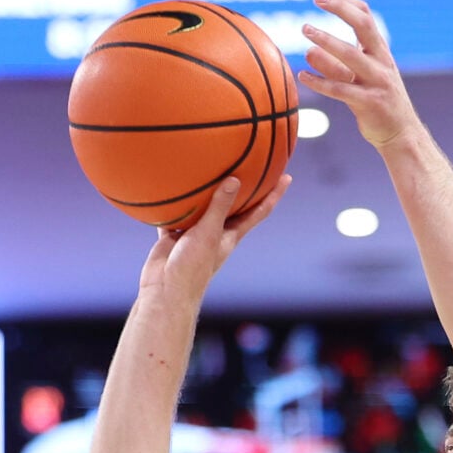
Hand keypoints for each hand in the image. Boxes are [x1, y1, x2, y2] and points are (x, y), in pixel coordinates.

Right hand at [139, 172, 292, 301]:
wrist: (165, 290)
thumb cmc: (192, 267)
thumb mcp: (208, 234)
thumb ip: (219, 208)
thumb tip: (235, 180)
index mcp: (231, 235)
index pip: (258, 211)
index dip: (273, 195)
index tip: (286, 177)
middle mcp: (216, 233)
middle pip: (234, 205)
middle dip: (242, 186)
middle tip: (250, 162)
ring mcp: (195, 234)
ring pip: (204, 207)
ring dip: (206, 190)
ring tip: (209, 166)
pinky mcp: (175, 236)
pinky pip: (176, 214)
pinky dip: (174, 202)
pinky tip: (170, 185)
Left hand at [297, 0, 424, 149]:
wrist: (401, 135)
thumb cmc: (377, 104)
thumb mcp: (357, 80)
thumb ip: (334, 65)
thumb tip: (308, 49)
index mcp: (380, 51)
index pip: (365, 15)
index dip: (344, 1)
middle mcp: (381, 62)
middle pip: (363, 25)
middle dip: (340, 8)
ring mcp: (377, 82)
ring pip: (350, 55)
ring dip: (326, 41)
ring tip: (305, 30)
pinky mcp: (369, 103)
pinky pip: (340, 89)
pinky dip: (320, 82)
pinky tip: (302, 76)